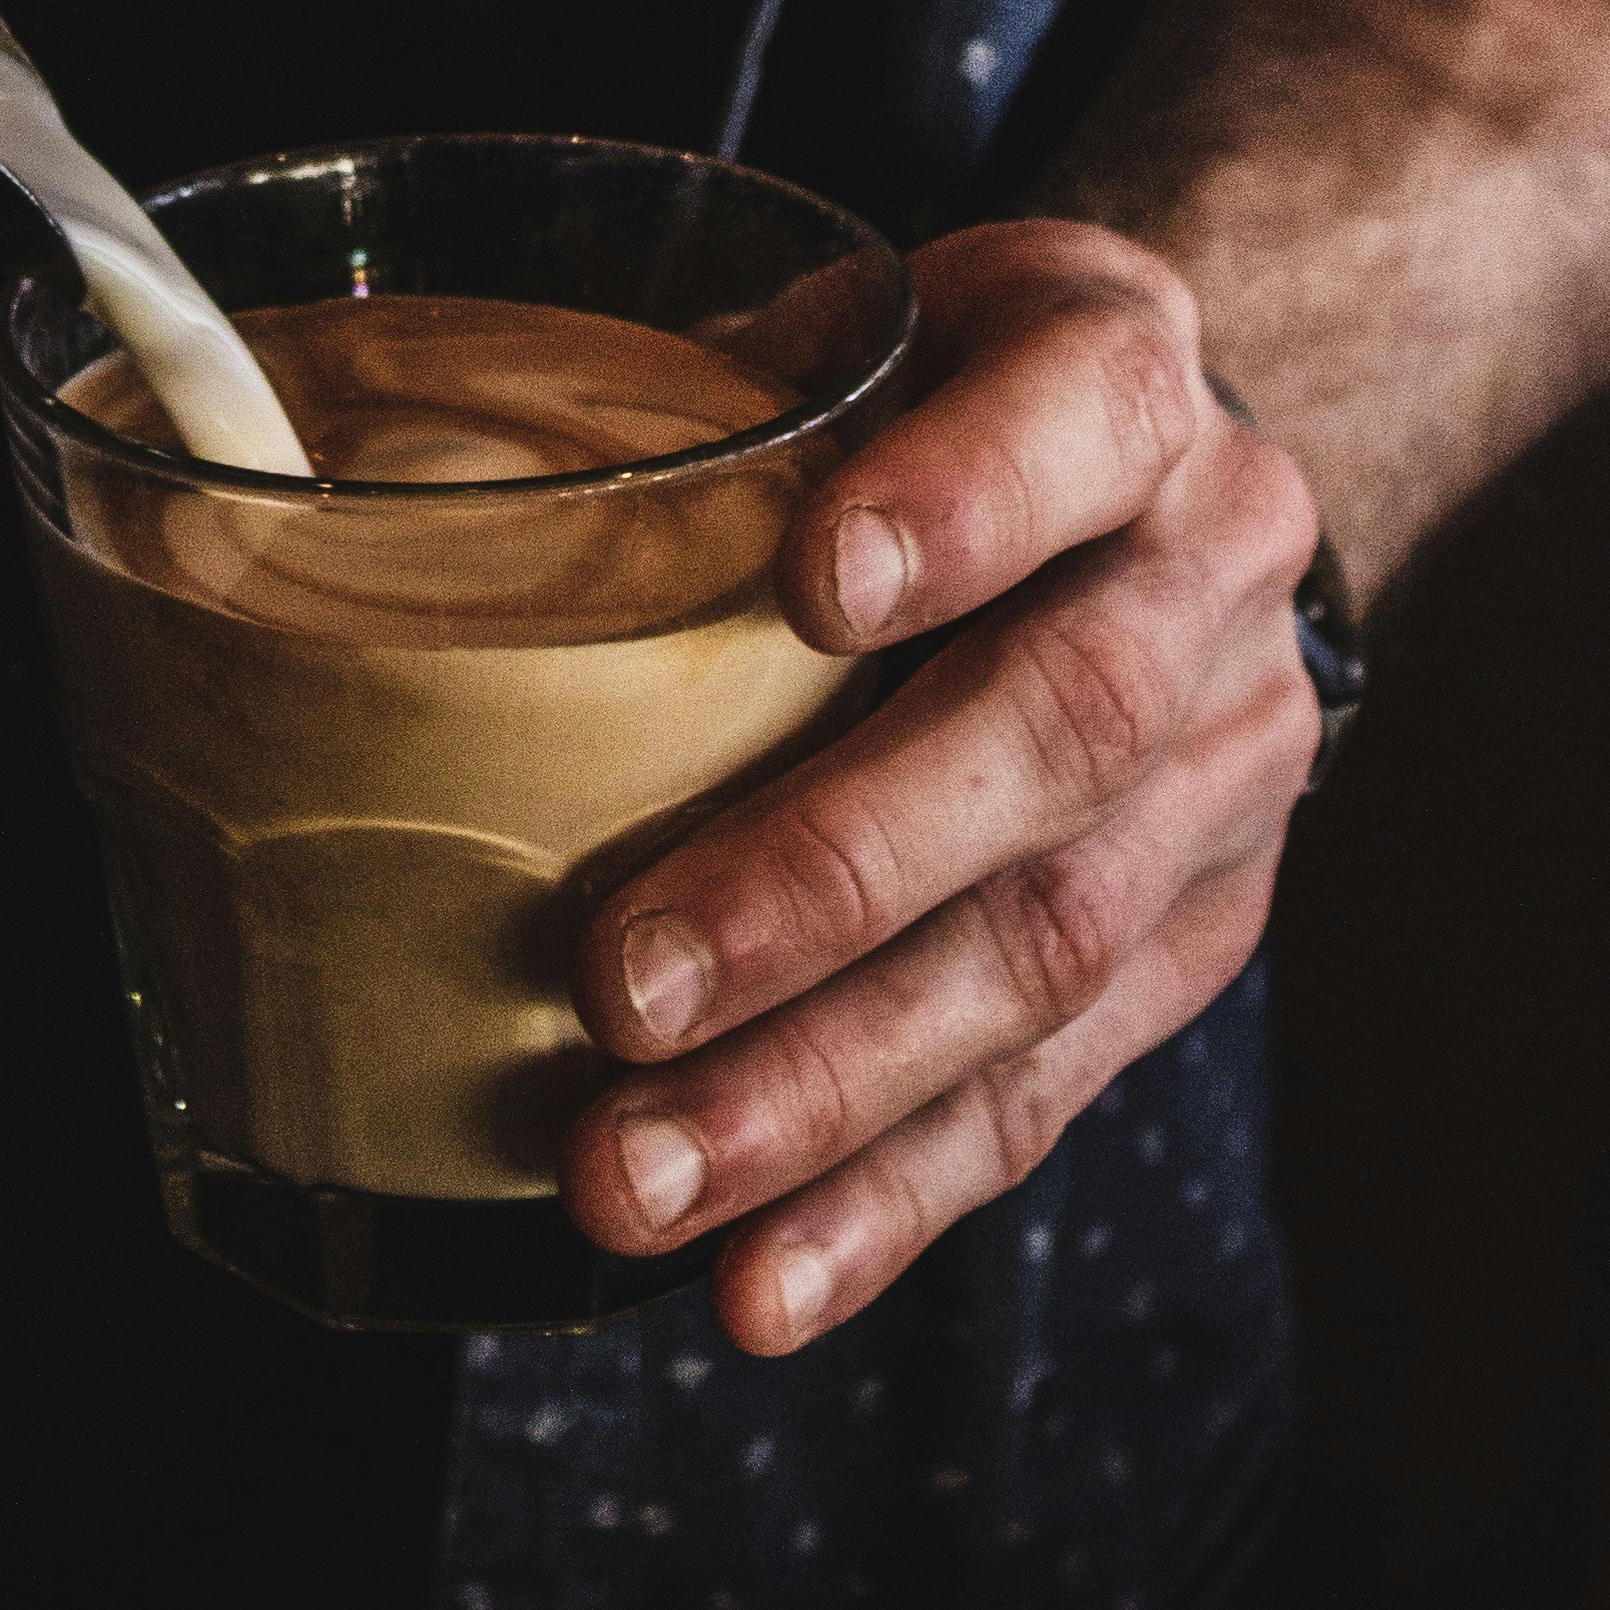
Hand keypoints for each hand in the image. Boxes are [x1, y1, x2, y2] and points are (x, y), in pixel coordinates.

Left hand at [561, 220, 1318, 1357]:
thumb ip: (690, 403)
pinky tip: (760, 1285)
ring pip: (1046, 944)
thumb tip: (381, 496)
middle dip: (829, 873)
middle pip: (1059, 724)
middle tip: (621, 989)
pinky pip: (1051, 1088)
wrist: (1163, 484)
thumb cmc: (918, 393)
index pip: (1077, 411)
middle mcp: (1213, 560)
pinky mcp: (1199, 938)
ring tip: (638, 1179)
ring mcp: (1228, 767)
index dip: (961, 501)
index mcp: (1120, 362)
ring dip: (825, 1086)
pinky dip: (889, 1202)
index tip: (813, 582)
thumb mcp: (838, 324)